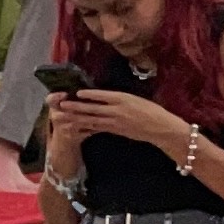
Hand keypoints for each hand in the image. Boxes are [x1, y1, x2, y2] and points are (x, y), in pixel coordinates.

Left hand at [58, 86, 184, 154]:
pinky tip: (77, 126)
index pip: (103, 96)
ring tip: (64, 115)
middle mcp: (117, 110)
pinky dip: (86, 126)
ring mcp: (115, 122)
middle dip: (76, 107)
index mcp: (123, 99)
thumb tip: (106, 96)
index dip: (89, 95)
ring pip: (92, 119)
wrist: (161, 128)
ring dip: (77, 117)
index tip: (77, 92)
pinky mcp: (115, 131)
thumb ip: (120, 98)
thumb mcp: (136, 99)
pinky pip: (98, 128)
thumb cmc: (151, 110)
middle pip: (93, 108)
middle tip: (62, 104)